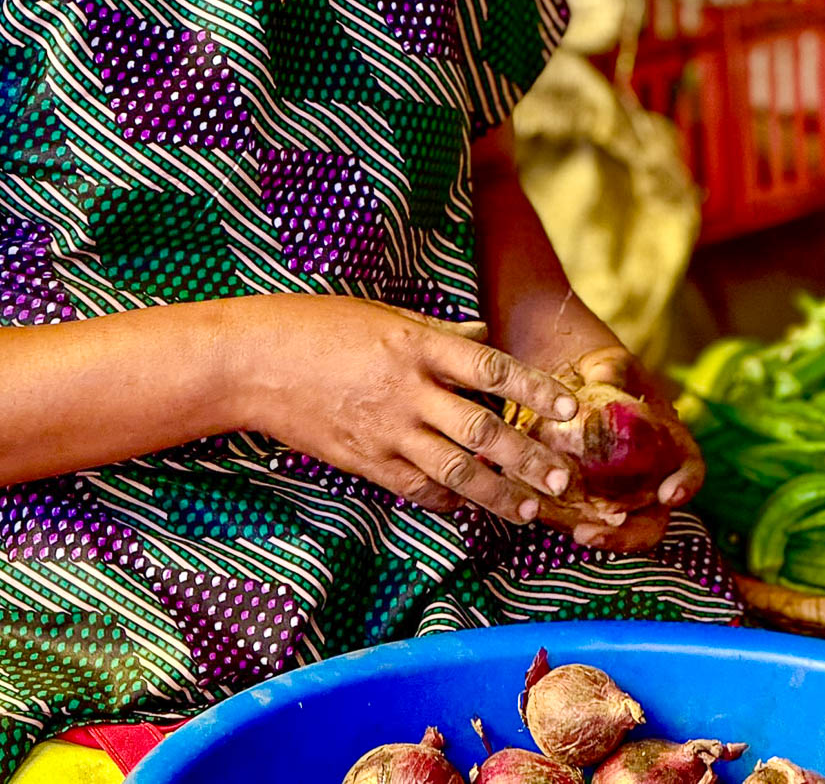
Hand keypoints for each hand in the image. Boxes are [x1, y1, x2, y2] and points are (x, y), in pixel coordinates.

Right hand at [233, 295, 578, 524]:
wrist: (254, 363)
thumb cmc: (317, 326)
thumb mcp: (382, 314)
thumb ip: (438, 332)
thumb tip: (482, 337)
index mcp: (416, 345)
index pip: (490, 369)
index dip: (535, 390)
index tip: (571, 408)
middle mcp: (407, 390)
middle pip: (481, 430)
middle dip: (527, 459)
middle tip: (563, 480)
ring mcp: (384, 430)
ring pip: (453, 470)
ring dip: (495, 493)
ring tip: (528, 510)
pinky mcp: (362, 460)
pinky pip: (413, 487)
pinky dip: (444, 499)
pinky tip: (465, 507)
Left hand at [568, 344, 704, 551]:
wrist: (575, 383)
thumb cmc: (605, 372)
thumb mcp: (611, 365)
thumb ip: (612, 371)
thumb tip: (604, 378)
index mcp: (670, 444)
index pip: (690, 468)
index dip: (685, 484)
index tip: (669, 495)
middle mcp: (649, 479)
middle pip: (652, 521)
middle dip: (629, 536)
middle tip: (598, 533)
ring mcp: (619, 495)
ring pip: (617, 529)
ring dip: (598, 537)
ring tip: (573, 533)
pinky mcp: (588, 500)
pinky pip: (582, 519)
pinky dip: (567, 522)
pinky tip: (544, 515)